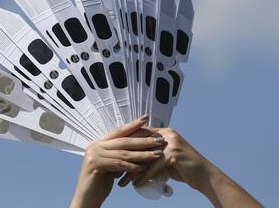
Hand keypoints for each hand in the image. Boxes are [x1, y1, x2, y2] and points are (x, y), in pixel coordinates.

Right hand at [70, 116, 164, 207]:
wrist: (86, 198)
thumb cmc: (99, 183)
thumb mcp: (110, 166)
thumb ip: (118, 155)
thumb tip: (138, 148)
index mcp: (98, 143)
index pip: (118, 131)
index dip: (132, 125)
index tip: (145, 119)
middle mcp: (95, 146)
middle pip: (123, 140)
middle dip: (142, 140)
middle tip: (158, 140)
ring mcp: (93, 155)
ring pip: (123, 153)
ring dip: (142, 154)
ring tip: (156, 154)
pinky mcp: (94, 165)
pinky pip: (118, 164)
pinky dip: (131, 166)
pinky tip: (142, 168)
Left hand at [119, 128, 261, 207]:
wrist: (205, 176)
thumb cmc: (183, 168)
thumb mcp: (167, 156)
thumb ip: (153, 152)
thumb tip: (134, 155)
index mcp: (163, 132)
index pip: (138, 135)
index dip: (125, 146)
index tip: (113, 158)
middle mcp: (166, 134)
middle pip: (139, 146)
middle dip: (125, 159)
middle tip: (113, 171)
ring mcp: (170, 142)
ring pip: (145, 158)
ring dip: (131, 171)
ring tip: (121, 181)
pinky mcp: (174, 153)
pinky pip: (154, 166)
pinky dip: (144, 176)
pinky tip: (136, 184)